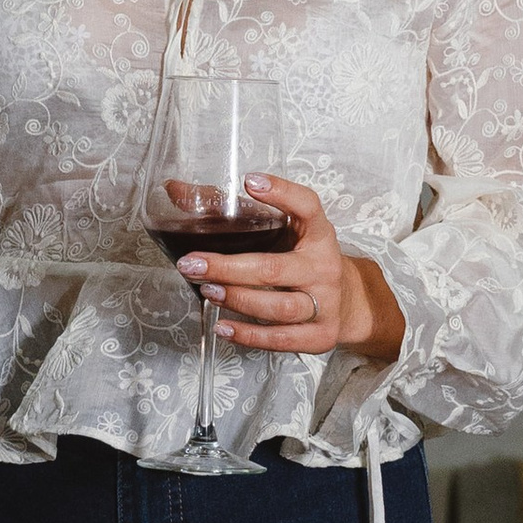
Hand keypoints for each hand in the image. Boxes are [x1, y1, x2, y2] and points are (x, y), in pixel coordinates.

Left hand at [178, 173, 404, 364]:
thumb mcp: (283, 230)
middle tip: (192, 263)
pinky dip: (249, 335)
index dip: (282, 193)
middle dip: (228, 267)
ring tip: (207, 290)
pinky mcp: (320, 336)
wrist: (348, 302)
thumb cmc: (303, 260)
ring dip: (238, 300)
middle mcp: (325, 267)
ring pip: (278, 307)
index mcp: (319, 233)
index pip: (307, 206)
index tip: (249, 182)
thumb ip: (235, 211)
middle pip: (275, 268)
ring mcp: (326, 304)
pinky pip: (281, 339)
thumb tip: (174, 190)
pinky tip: (223, 326)